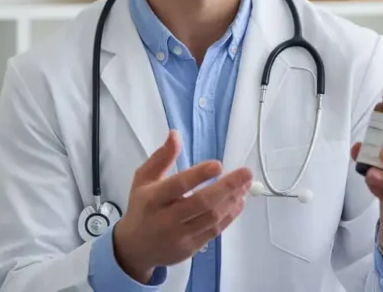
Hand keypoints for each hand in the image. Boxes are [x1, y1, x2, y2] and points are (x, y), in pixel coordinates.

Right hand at [113, 130, 252, 282]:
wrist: (136, 248)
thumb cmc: (142, 207)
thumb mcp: (144, 179)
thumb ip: (161, 157)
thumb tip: (175, 134)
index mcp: (153, 199)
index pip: (177, 186)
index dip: (198, 175)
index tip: (218, 164)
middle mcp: (166, 219)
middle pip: (201, 203)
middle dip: (226, 187)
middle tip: (246, 173)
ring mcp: (180, 236)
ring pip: (211, 218)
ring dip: (232, 200)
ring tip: (245, 184)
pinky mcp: (191, 248)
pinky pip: (215, 230)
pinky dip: (230, 215)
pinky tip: (238, 201)